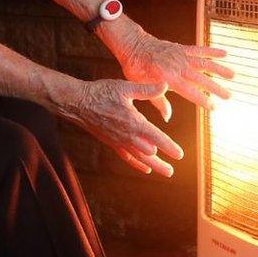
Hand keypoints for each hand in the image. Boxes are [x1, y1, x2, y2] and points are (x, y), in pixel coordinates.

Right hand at [58, 79, 183, 176]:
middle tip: (173, 172)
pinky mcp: (111, 142)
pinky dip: (136, 164)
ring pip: (139, 158)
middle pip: (149, 153)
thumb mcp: (125, 87)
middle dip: (162, 162)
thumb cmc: (101, 92)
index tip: (180, 155)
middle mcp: (127, 135)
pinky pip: (126, 157)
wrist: (78, 103)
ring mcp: (118, 141)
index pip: (156, 137)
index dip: (169, 146)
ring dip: (153, 166)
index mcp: (133, 121)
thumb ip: (146, 89)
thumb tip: (164, 84)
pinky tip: (145, 169)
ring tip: (166, 172)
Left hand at [103, 21, 233, 120]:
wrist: (133, 45)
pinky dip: (212, 51)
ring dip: (219, 69)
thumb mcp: (142, 86)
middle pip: (200, 78)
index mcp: (168, 78)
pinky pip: (199, 50)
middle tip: (229, 96)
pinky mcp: (182, 49)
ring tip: (233, 75)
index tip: (213, 107)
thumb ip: (158, 101)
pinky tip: (225, 54)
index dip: (202, 100)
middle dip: (215, 88)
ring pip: (203, 63)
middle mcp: (177, 66)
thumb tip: (167, 117)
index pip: (189, 91)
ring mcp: (181, 56)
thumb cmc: (136, 68)